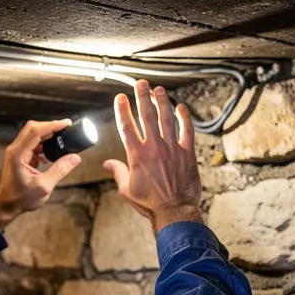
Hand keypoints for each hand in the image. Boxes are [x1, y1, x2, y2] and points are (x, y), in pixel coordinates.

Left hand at [0, 119, 81, 228]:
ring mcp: (15, 153)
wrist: (6, 206)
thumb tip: (74, 158)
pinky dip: (42, 145)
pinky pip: (31, 144)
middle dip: (50, 126)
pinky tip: (49, 154)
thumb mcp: (44, 186)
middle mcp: (14, 150)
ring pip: (32, 135)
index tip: (66, 123)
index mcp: (18, 154)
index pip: (36, 131)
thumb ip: (60, 170)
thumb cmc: (20, 199)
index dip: (52, 125)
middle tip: (66, 128)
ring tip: (61, 140)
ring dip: (47, 136)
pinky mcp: (18, 157)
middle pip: (33, 128)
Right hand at [104, 80, 202, 233]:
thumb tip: (107, 164)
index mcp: (137, 155)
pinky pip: (187, 131)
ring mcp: (171, 148)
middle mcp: (154, 148)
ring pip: (166, 119)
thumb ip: (117, 172)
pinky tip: (181, 107)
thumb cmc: (149, 203)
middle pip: (147, 116)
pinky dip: (184, 118)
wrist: (174, 210)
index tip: (120, 98)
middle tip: (141, 84)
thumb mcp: (127, 189)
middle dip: (143, 97)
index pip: (127, 126)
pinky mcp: (187, 153)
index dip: (122, 110)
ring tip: (159, 90)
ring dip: (162, 102)